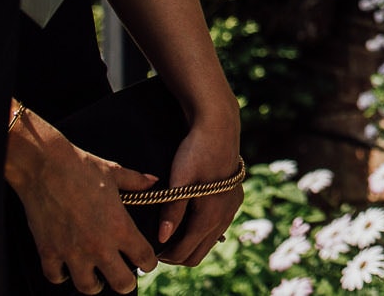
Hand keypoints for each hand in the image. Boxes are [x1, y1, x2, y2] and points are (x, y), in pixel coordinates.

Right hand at [5, 111, 161, 292]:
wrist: (46, 167)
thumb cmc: (83, 167)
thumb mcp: (116, 172)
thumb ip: (137, 181)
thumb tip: (152, 181)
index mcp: (120, 227)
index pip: (144, 257)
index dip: (149, 262)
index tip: (148, 263)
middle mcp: (99, 245)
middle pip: (121, 283)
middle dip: (126, 284)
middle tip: (125, 280)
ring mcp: (73, 252)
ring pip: (88, 287)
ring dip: (94, 285)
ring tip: (96, 279)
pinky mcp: (49, 251)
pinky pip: (56, 276)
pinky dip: (61, 276)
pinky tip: (65, 270)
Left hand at [154, 108, 242, 265]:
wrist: (219, 127)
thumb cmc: (196, 152)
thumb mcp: (179, 181)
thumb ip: (172, 211)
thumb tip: (162, 239)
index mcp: (210, 216)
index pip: (185, 253)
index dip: (164, 257)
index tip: (149, 250)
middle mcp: (225, 216)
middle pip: (198, 254)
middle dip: (176, 255)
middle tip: (157, 245)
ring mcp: (232, 208)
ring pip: (209, 242)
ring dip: (190, 244)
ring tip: (170, 233)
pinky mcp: (234, 199)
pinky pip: (218, 227)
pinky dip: (202, 231)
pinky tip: (188, 218)